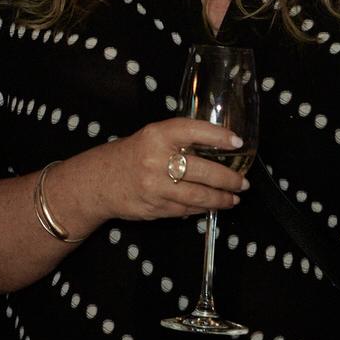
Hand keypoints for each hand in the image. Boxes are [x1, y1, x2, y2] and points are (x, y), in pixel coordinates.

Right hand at [45, 117, 247, 238]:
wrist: (97, 182)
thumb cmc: (129, 156)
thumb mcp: (151, 138)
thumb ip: (179, 140)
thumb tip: (219, 148)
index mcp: (156, 135)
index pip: (193, 131)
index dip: (219, 136)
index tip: (238, 143)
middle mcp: (155, 159)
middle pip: (203, 170)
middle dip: (229, 179)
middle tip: (242, 182)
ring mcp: (155, 186)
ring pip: (198, 195)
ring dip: (221, 199)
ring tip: (234, 198)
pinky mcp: (155, 207)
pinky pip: (186, 209)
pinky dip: (202, 208)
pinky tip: (212, 205)